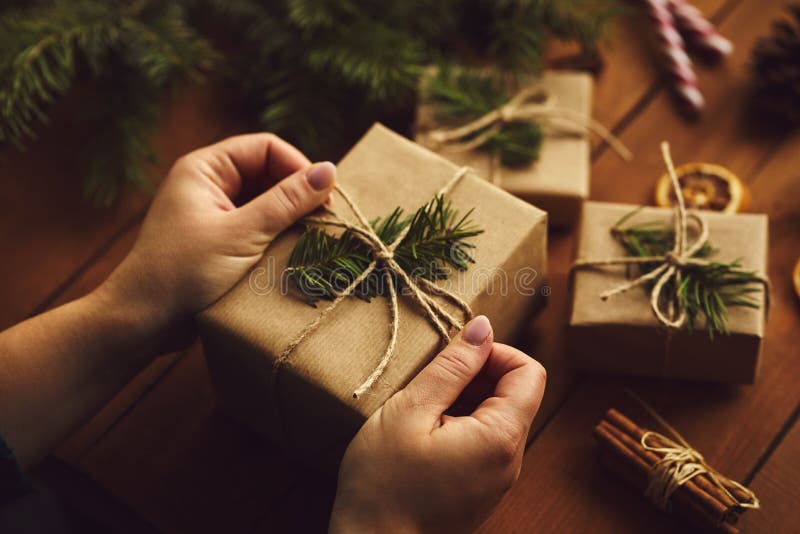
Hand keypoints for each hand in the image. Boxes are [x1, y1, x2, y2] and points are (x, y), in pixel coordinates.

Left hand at [99, 133, 335, 336]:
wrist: (142, 322)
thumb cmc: (182, 273)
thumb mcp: (241, 234)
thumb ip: (286, 201)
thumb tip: (330, 171)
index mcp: (205, 169)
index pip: (266, 148)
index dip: (299, 167)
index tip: (324, 199)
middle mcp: (209, 185)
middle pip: (268, 173)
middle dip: (297, 194)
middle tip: (324, 222)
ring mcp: (213, 214)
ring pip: (267, 202)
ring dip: (290, 219)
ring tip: (311, 239)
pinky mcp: (220, 241)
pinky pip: (258, 227)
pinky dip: (278, 237)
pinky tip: (292, 254)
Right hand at [330, 315, 545, 532]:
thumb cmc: (383, 485)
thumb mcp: (410, 411)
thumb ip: (452, 366)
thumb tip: (484, 327)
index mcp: (501, 437)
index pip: (530, 371)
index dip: (495, 352)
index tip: (455, 356)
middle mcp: (510, 460)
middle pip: (516, 394)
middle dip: (477, 375)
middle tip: (430, 383)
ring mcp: (497, 479)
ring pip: (497, 417)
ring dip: (464, 400)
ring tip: (421, 410)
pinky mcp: (480, 489)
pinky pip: (484, 442)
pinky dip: (459, 425)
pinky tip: (422, 434)